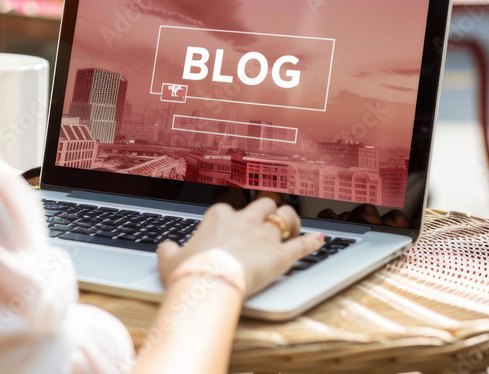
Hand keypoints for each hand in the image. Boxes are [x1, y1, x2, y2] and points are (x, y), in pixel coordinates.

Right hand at [157, 198, 324, 296]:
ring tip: (293, 226)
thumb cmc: (189, 272)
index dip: (234, 216)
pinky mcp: (280, 256)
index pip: (229, 207)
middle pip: (264, 204)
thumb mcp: (169, 259)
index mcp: (218, 217)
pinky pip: (302, 245)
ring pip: (285, 216)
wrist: (208, 285)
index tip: (234, 225)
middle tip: (271, 218)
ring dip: (291, 220)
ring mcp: (264, 237)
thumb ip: (170, 250)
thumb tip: (168, 247)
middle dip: (269, 209)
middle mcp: (244, 221)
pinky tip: (321, 239)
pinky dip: (313, 242)